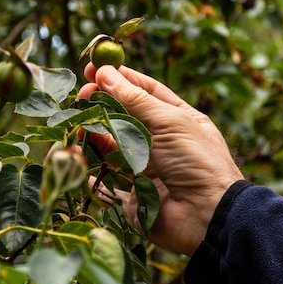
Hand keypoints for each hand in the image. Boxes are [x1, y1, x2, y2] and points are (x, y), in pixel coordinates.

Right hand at [78, 65, 243, 255]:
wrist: (205, 215)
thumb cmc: (196, 160)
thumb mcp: (170, 121)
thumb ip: (135, 99)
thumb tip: (106, 72)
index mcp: (178, 119)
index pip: (146, 91)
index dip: (121, 79)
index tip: (94, 68)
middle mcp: (162, 141)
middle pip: (126, 116)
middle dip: (103, 103)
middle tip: (82, 95)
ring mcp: (147, 167)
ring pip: (113, 144)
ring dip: (95, 131)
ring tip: (78, 120)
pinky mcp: (133, 193)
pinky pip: (107, 178)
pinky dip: (92, 167)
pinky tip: (77, 152)